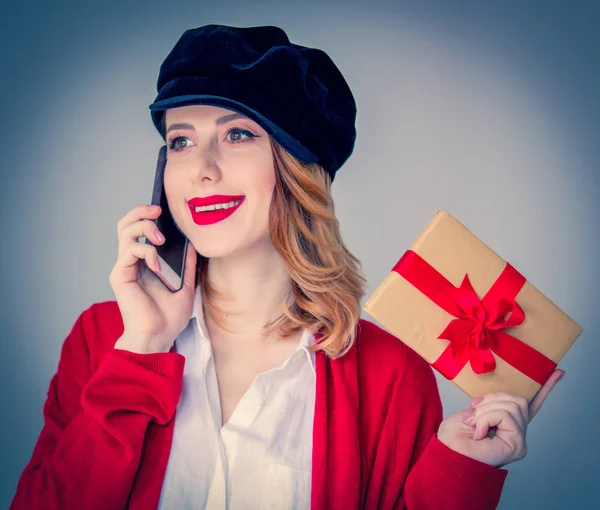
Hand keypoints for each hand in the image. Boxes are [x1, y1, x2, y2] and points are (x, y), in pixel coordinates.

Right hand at [109, 204, 196, 352]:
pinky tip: (158, 266)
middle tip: (158, 212)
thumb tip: (193, 243)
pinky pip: (129, 252)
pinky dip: (147, 252)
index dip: (148, 215)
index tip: (166, 211)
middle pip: (126, 224)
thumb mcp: (186, 284)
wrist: (159, 336)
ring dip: (143, 227)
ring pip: (124, 232)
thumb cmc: (169, 315)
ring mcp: (125, 267)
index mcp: (145, 261)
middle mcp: (132, 261)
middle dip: (141, 211)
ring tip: (160, 238)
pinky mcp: (120, 275)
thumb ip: (187, 263)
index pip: (140, 229)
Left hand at [437, 369, 564, 467]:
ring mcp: (519, 439)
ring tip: (474, 425)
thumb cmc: (454, 437)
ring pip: (512, 406)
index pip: (532, 403)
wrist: (447, 454)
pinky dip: (487, 418)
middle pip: (518, 400)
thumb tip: (503, 396)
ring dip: (486, 411)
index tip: (558, 371)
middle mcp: (518, 431)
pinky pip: (506, 416)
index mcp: (507, 422)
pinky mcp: (517, 445)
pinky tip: (479, 432)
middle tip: (473, 413)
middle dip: (491, 400)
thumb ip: (490, 404)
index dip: (545, 387)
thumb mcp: (472, 411)